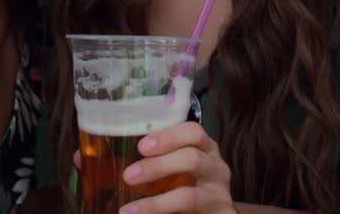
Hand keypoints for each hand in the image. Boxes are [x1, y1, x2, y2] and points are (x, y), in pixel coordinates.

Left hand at [119, 121, 235, 213]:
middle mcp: (217, 169)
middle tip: (129, 176)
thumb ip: (159, 160)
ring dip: (156, 203)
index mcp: (206, 149)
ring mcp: (220, 195)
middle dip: (158, 166)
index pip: (193, 132)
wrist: (215, 212)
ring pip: (190, 196)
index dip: (168, 137)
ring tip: (129, 211)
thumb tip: (118, 165)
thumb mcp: (179, 168)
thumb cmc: (192, 185)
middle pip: (192, 159)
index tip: (142, 147)